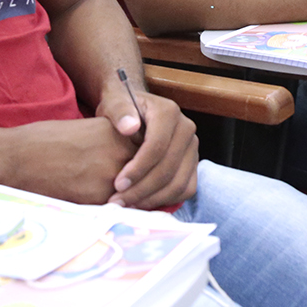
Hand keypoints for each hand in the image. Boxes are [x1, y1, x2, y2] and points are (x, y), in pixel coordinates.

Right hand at [0, 117, 137, 204]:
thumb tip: (133, 163)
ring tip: (115, 200)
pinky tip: (98, 205)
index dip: (144, 165)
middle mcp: (120, 151)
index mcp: (118, 131)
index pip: (148, 153)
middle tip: (132, 191)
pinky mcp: (98, 196)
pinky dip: (113, 209)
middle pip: (145, 174)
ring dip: (130, 198)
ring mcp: (111, 175)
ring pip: (134, 192)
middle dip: (141, 183)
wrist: (18, 157)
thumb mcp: (88, 131)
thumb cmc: (47, 142)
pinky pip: (117, 207)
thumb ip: (113, 144)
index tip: (138, 172)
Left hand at [96, 84, 197, 209]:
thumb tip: (130, 127)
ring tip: (127, 205)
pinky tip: (142, 203)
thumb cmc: (120, 109)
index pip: (157, 146)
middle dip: (142, 189)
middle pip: (168, 168)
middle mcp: (186, 128)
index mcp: (168, 112)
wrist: (133, 111)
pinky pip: (186, 188)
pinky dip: (166, 200)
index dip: (138, 169)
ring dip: (152, 199)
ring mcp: (192, 147)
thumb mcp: (113, 102)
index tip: (118, 184)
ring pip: (179, 182)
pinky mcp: (193, 163)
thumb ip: (118, 110)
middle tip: (118, 201)